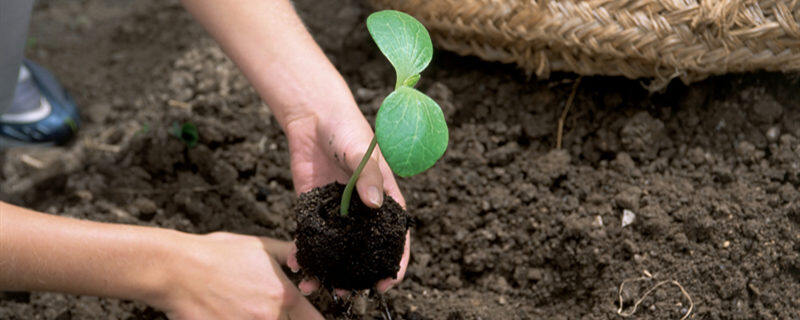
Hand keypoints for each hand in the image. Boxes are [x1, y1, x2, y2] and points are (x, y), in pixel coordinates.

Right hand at [151, 232, 322, 319]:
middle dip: (284, 319)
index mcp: (284, 296)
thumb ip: (289, 254)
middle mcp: (269, 317)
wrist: (178, 270)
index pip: (314, 319)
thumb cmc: (216, 255)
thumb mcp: (260, 246)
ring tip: (242, 308)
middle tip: (262, 307)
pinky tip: (229, 314)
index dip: (311, 317)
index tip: (305, 315)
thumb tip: (305, 260)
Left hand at [283, 110, 410, 294]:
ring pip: (335, 249)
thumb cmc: (347, 129)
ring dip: (327, 270)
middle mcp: (361, 211)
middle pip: (363, 250)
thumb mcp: (362, 151)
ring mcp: (337, 211)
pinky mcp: (312, 207)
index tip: (386, 284)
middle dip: (356, 275)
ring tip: (316, 287)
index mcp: (384, 199)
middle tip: (346, 293)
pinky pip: (309, 236)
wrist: (313, 116)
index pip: (395, 236)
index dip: (395, 262)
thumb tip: (374, 204)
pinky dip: (304, 252)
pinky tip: (297, 264)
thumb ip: (368, 176)